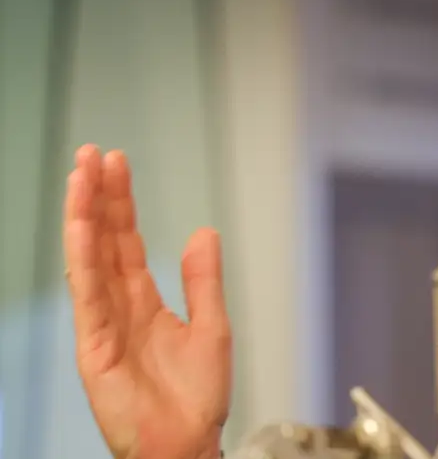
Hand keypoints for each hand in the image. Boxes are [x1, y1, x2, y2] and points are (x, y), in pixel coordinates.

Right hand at [63, 145, 231, 458]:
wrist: (188, 445)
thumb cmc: (198, 400)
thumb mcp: (212, 327)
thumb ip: (202, 280)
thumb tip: (203, 232)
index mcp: (146, 301)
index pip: (126, 242)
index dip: (120, 203)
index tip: (115, 163)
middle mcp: (120, 307)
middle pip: (103, 241)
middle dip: (97, 197)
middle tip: (91, 154)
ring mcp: (103, 324)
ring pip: (89, 259)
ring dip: (84, 216)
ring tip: (80, 174)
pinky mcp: (94, 346)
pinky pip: (87, 295)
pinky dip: (83, 258)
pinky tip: (80, 226)